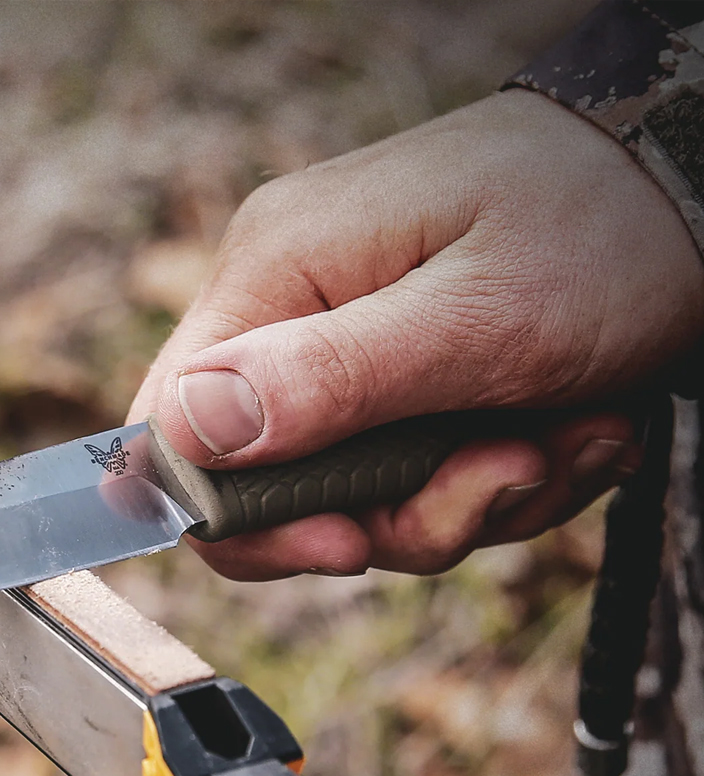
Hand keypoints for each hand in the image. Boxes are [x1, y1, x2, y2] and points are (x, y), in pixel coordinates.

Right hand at [127, 90, 703, 579]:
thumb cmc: (605, 227)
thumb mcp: (475, 320)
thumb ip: (324, 382)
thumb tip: (183, 436)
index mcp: (277, 274)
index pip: (175, 436)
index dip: (245, 521)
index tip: (352, 543)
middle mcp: (295, 313)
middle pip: (277, 488)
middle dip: (400, 515)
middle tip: (506, 474)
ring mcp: (348, 350)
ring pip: (360, 499)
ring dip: (473, 500)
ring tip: (569, 439)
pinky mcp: (401, 381)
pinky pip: (417, 481)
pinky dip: (498, 482)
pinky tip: (572, 430)